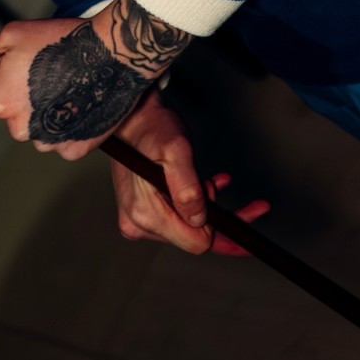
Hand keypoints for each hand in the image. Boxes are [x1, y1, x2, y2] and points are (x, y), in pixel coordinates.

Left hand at [0, 0, 190, 157]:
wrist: (111, 53)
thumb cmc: (59, 38)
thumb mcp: (11, 36)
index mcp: (0, 101)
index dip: (3, 80)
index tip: (24, 67)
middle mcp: (19, 129)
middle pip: (12, 117)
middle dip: (24, 98)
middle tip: (49, 74)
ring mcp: (48, 142)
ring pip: (37, 130)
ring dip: (46, 114)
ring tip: (67, 86)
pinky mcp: (74, 151)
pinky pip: (62, 140)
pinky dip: (69, 125)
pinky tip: (80, 101)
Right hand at [110, 91, 270, 254]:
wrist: (133, 117)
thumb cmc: (151, 128)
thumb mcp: (175, 151)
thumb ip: (188, 188)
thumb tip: (199, 219)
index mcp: (144, 214)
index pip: (195, 242)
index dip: (214, 224)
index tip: (226, 206)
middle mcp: (139, 222)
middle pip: (193, 237)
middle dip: (212, 216)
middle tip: (223, 188)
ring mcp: (140, 218)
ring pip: (189, 228)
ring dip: (206, 207)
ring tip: (215, 181)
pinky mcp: (145, 211)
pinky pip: (179, 218)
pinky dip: (198, 204)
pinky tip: (211, 185)